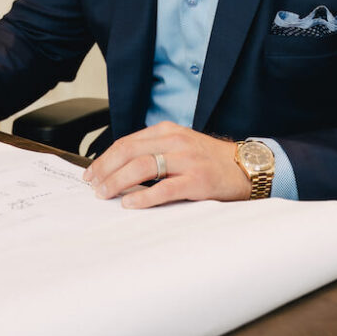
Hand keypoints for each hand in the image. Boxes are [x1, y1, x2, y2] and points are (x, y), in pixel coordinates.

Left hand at [83, 121, 250, 207]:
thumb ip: (154, 150)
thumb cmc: (210, 160)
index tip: (91, 173)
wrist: (245, 167)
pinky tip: (130, 204)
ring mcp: (187, 160)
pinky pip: (164, 189)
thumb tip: (119, 168)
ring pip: (142, 167)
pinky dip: (143, 198)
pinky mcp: (197, 180)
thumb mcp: (180, 145)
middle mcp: (175, 141)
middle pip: (129, 152)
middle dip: (106, 170)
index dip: (105, 158)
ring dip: (118, 182)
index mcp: (167, 131)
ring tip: (105, 194)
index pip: (127, 142)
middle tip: (93, 186)